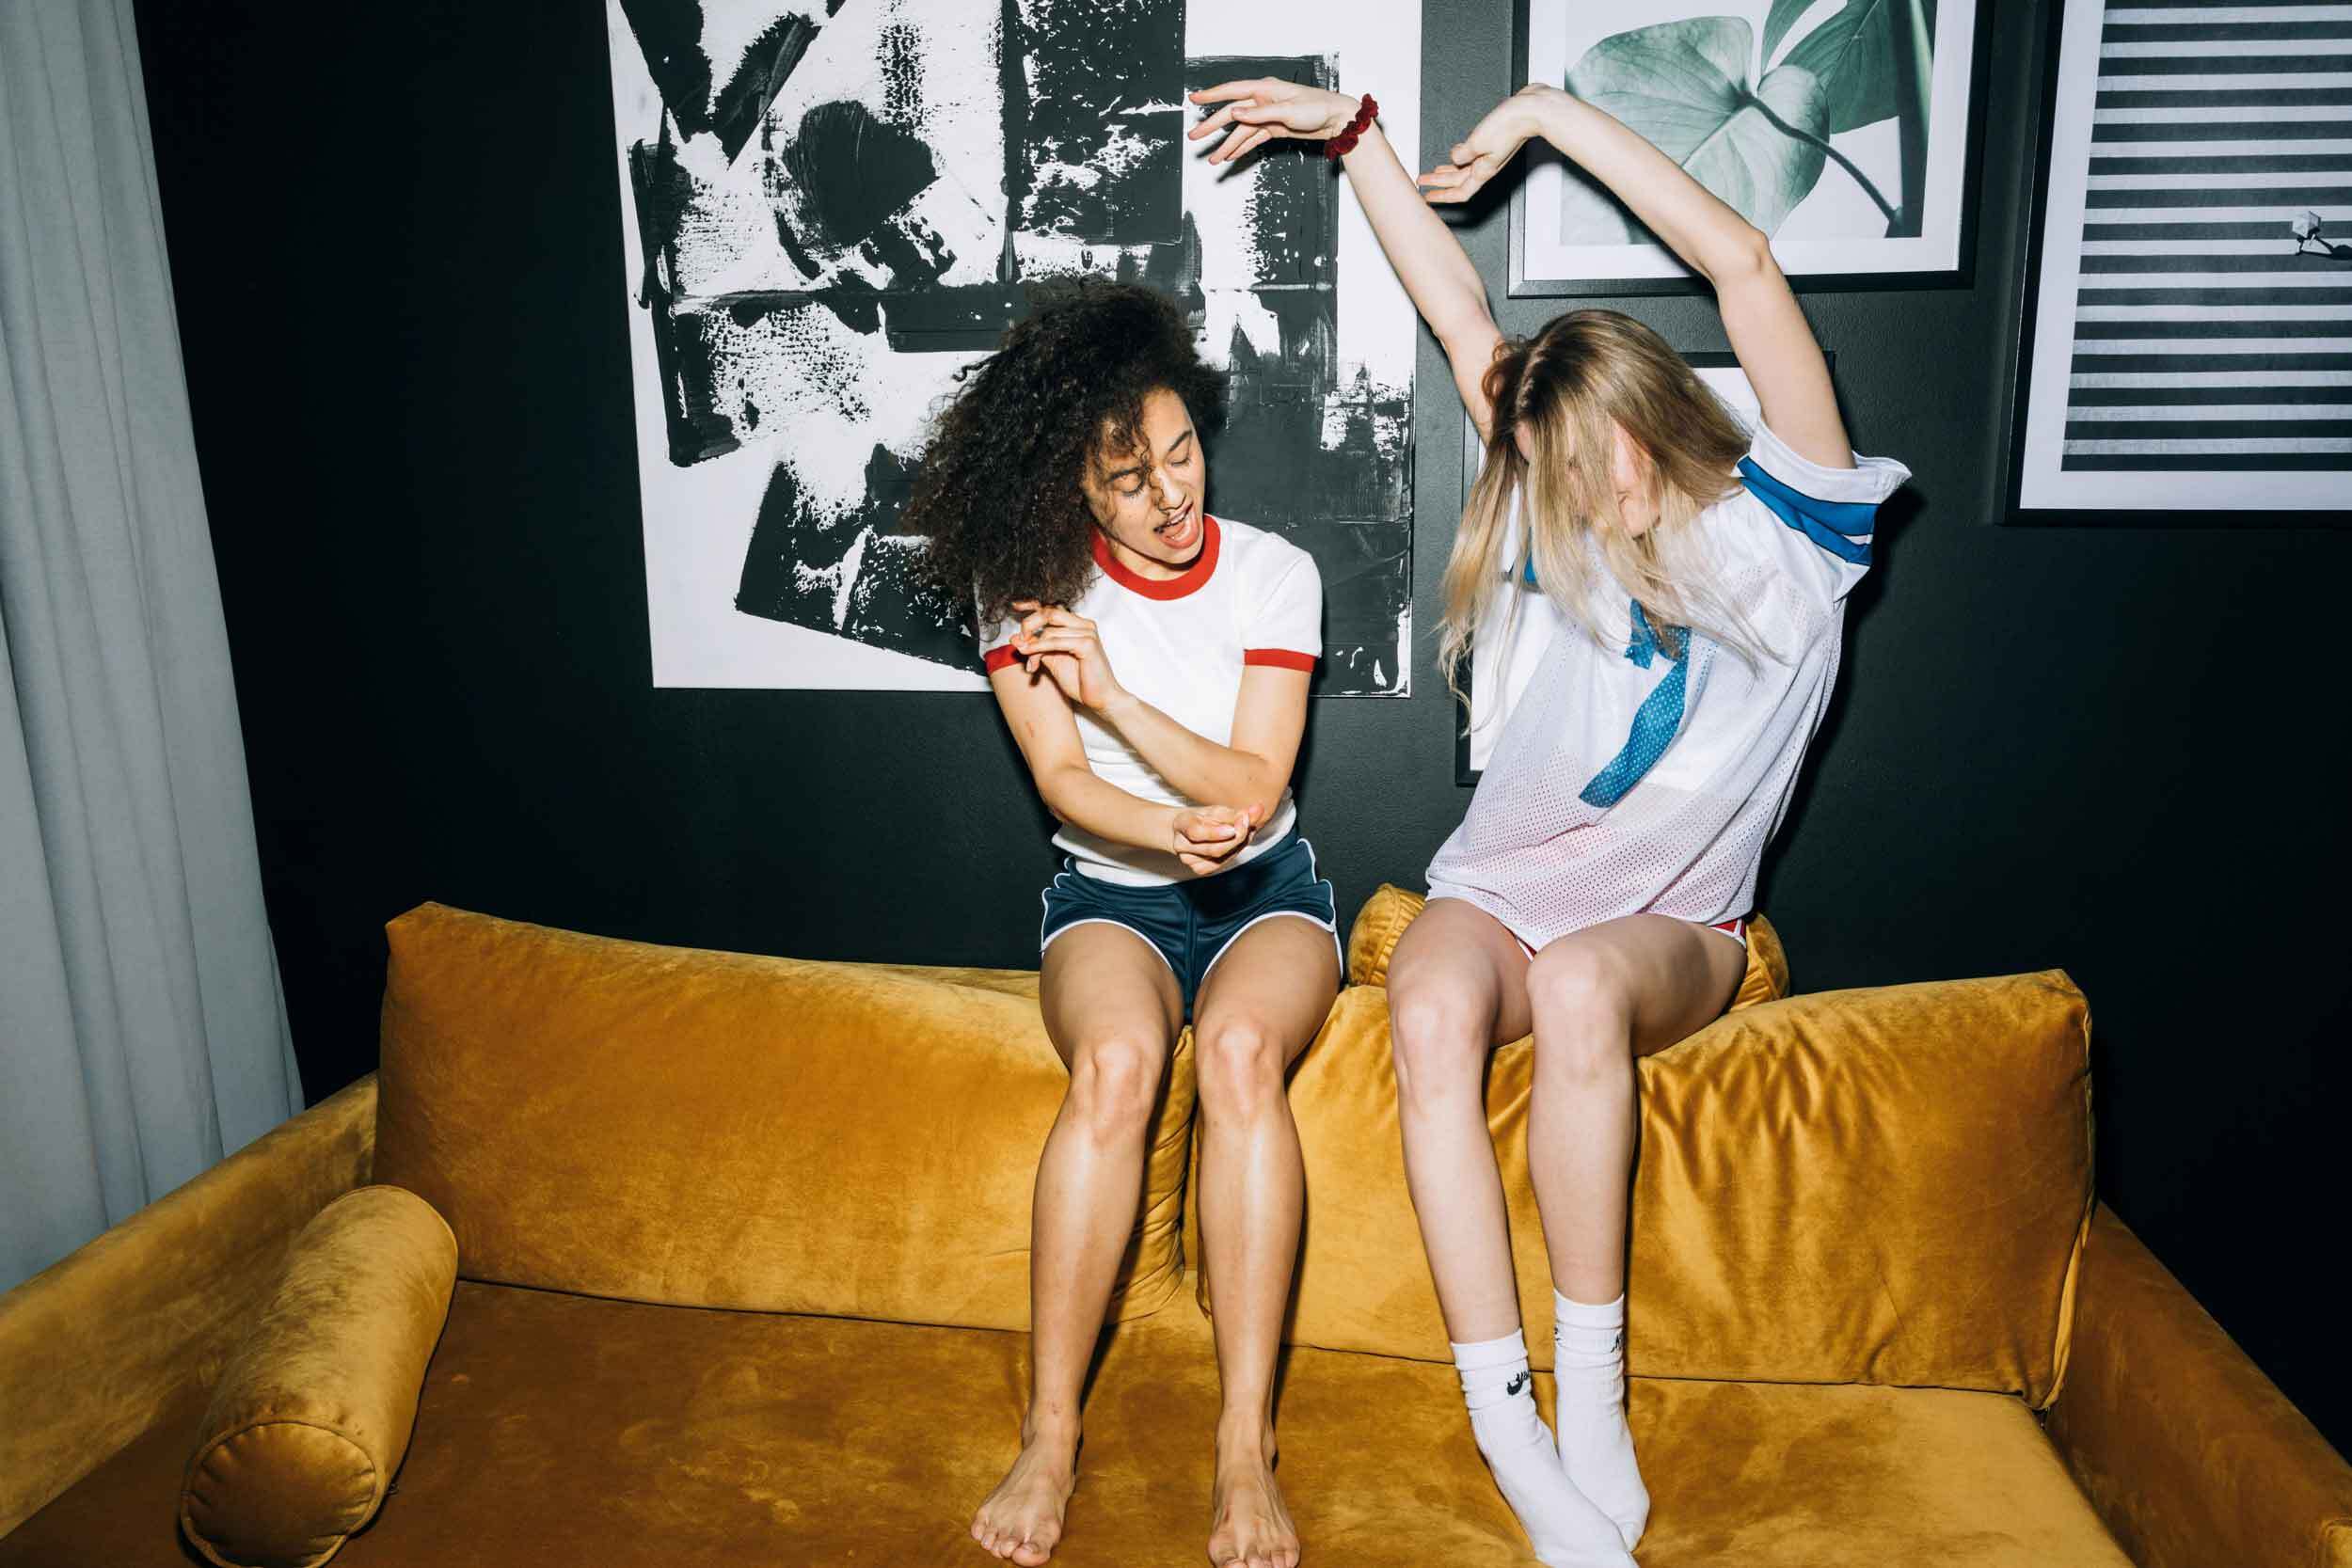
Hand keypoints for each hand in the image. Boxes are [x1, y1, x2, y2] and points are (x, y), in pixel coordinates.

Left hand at [1012, 601, 1124, 711]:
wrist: (1101, 698)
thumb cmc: (1081, 681)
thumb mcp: (1053, 661)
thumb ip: (1036, 647)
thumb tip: (1015, 638)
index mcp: (1077, 625)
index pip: (1052, 609)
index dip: (1032, 605)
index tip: (1015, 606)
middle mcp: (1084, 624)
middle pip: (1049, 612)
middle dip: (1029, 625)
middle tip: (1019, 642)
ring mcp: (1087, 632)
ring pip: (1049, 631)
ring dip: (1034, 648)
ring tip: (1031, 665)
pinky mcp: (1087, 643)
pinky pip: (1055, 641)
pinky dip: (1040, 648)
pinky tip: (1031, 656)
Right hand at [1172, 804, 1259, 876]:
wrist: (1184, 831)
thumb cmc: (1202, 817)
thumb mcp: (1216, 810)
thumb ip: (1236, 813)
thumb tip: (1258, 809)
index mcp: (1181, 824)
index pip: (1196, 832)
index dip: (1216, 832)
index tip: (1236, 825)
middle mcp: (1181, 846)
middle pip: (1215, 849)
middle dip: (1238, 837)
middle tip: (1250, 822)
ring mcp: (1189, 861)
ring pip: (1222, 856)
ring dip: (1240, 843)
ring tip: (1248, 828)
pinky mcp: (1200, 869)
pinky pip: (1224, 862)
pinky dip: (1236, 850)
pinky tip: (1240, 840)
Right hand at [1187, 78, 1360, 165]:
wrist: (1336, 119)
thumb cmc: (1317, 108)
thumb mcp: (1288, 111)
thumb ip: (1260, 114)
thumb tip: (1235, 114)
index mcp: (1265, 89)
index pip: (1232, 91)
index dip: (1211, 95)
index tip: (1194, 98)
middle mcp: (1263, 100)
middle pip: (1231, 114)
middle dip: (1212, 126)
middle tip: (1194, 136)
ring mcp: (1267, 115)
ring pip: (1240, 131)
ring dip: (1227, 145)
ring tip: (1213, 158)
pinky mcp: (1273, 128)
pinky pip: (1252, 139)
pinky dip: (1241, 147)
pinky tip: (1230, 155)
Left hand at [1417, 83, 1557, 205]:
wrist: (1532, 110)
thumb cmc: (1510, 125)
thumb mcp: (1477, 142)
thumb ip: (1463, 153)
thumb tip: (1454, 156)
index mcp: (1484, 170)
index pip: (1460, 192)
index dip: (1442, 196)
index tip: (1427, 196)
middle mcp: (1488, 165)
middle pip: (1459, 180)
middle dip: (1439, 182)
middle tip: (1423, 181)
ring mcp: (1492, 154)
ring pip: (1466, 168)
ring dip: (1449, 171)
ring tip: (1436, 171)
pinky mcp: (1494, 142)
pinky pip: (1473, 154)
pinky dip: (1461, 156)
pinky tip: (1457, 150)